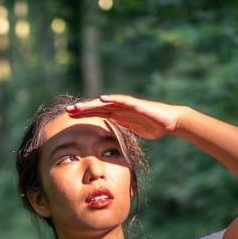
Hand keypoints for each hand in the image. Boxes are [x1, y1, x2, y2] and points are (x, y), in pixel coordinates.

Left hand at [66, 94, 191, 139]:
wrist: (170, 122)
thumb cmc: (152, 126)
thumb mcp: (131, 130)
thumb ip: (120, 130)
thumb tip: (108, 140)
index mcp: (118, 114)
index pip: (97, 113)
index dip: (83, 114)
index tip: (69, 117)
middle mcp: (120, 108)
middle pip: (98, 107)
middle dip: (82, 109)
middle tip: (67, 111)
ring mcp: (128, 105)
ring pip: (107, 103)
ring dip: (92, 104)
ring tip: (79, 106)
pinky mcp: (137, 104)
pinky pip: (123, 100)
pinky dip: (112, 99)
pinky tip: (102, 98)